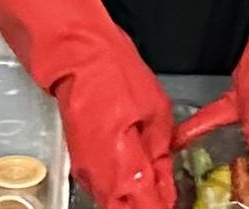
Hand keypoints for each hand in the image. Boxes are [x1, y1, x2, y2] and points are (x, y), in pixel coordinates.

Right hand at [46, 34, 178, 208]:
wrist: (73, 54)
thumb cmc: (112, 74)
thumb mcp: (156, 113)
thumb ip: (161, 155)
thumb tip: (164, 181)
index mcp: (125, 171)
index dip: (164, 207)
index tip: (175, 203)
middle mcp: (101, 178)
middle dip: (147, 205)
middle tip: (164, 196)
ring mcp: (85, 170)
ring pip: (113, 202)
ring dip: (132, 200)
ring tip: (152, 188)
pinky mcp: (77, 159)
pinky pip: (101, 186)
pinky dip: (119, 188)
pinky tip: (132, 175)